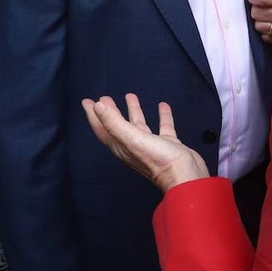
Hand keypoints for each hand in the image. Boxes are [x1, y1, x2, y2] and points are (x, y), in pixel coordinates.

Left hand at [81, 94, 208, 192]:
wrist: (184, 174)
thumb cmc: (157, 159)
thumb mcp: (132, 138)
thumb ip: (114, 122)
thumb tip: (97, 106)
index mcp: (121, 145)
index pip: (102, 128)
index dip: (94, 114)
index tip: (87, 101)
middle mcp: (133, 146)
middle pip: (118, 125)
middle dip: (111, 111)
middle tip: (105, 98)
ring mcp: (150, 145)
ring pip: (138, 124)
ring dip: (133, 111)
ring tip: (130, 96)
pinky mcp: (166, 144)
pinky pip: (162, 126)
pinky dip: (161, 116)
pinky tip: (162, 106)